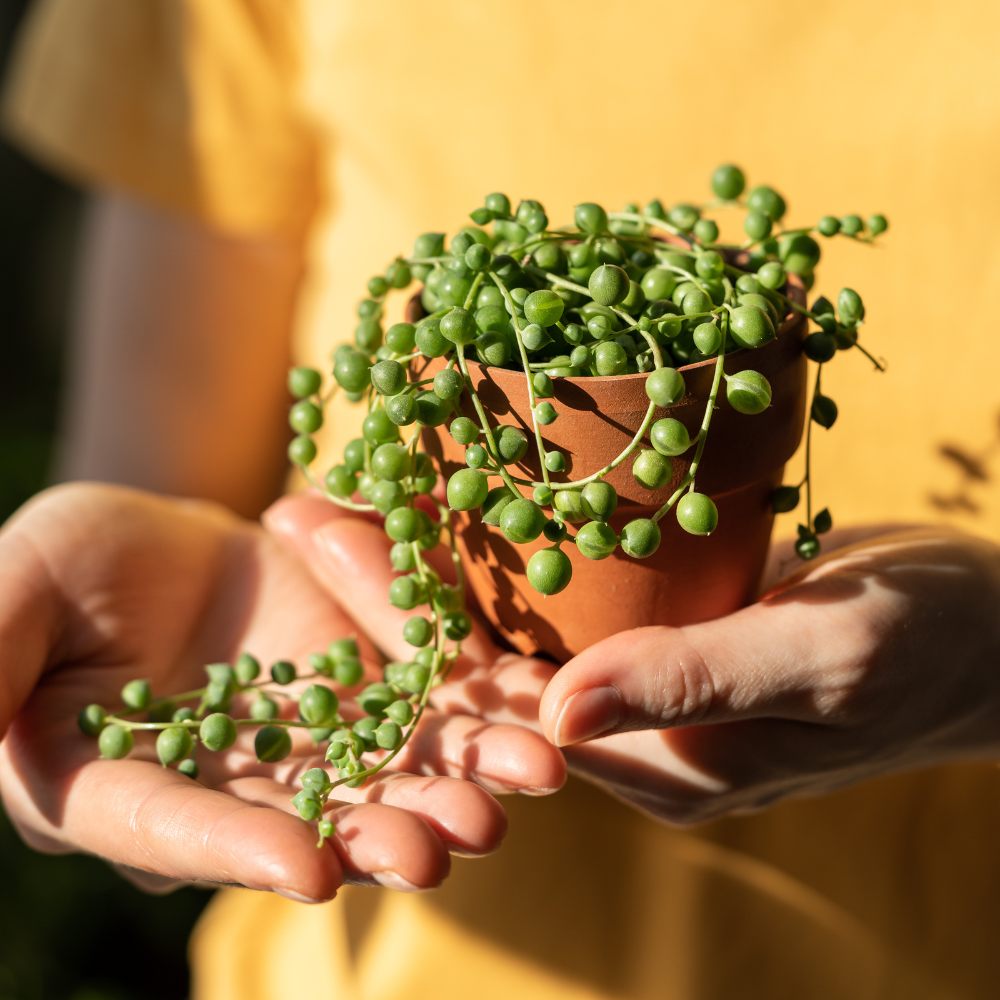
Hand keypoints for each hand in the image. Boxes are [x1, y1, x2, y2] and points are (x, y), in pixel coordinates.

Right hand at [0, 484, 563, 900]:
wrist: (164, 539)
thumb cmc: (70, 566)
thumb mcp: (18, 593)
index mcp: (125, 787)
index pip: (174, 827)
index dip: (234, 850)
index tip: (302, 867)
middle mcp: (234, 787)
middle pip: (306, 822)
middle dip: (378, 834)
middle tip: (445, 847)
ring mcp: (314, 741)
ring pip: (386, 773)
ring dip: (453, 784)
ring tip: (518, 789)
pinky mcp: (371, 688)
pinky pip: (430, 701)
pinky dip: (480, 710)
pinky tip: (534, 716)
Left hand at [285, 503, 999, 823]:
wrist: (990, 628)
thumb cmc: (927, 645)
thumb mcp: (825, 659)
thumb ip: (699, 686)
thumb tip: (557, 714)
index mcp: (645, 762)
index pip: (485, 703)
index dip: (395, 621)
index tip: (318, 535)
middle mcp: (622, 728)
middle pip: (475, 659)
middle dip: (384, 585)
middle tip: (299, 503)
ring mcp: (638, 677)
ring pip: (510, 620)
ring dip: (431, 553)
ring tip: (352, 482)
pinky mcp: (661, 628)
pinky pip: (563, 588)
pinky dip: (505, 536)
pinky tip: (459, 480)